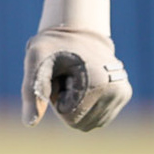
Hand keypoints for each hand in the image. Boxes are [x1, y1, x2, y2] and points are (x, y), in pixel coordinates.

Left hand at [21, 0, 131, 130]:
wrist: (78, 29)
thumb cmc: (54, 44)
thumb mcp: (37, 60)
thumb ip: (33, 91)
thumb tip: (29, 123)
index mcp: (100, 82)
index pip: (70, 119)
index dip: (57, 99)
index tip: (60, 75)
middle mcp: (118, 90)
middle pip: (81, 124)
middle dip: (67, 104)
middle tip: (66, 77)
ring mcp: (123, 93)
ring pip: (90, 123)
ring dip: (77, 106)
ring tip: (76, 79)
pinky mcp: (124, 94)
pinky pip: (98, 118)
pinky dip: (88, 105)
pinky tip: (86, 82)